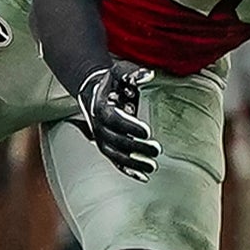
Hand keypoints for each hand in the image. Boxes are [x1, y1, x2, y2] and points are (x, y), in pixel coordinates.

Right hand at [73, 61, 160, 181]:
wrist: (93, 91)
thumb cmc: (111, 82)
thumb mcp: (120, 73)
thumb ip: (133, 74)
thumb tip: (148, 75)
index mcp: (101, 108)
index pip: (114, 120)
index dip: (129, 126)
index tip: (147, 130)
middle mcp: (98, 127)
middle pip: (116, 141)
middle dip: (136, 147)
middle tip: (156, 149)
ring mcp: (101, 139)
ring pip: (115, 155)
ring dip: (133, 163)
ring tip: (152, 166)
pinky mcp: (107, 147)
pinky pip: (116, 162)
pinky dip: (129, 171)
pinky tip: (143, 177)